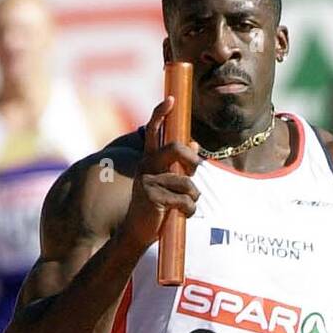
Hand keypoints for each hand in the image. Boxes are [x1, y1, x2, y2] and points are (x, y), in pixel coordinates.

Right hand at [123, 97, 200, 252]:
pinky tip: (181, 215)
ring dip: (193, 196)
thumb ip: (180, 165)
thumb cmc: (154, 207)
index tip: (170, 99)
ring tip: (186, 206)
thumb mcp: (168, 183)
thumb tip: (195, 144)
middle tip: (196, 170)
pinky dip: (189, 210)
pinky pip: (184, 199)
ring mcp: (147, 180)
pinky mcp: (152, 196)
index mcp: (148, 159)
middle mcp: (145, 165)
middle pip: (174, 148)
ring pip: (185, 181)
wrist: (137, 233)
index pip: (153, 130)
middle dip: (191, 160)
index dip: (161, 113)